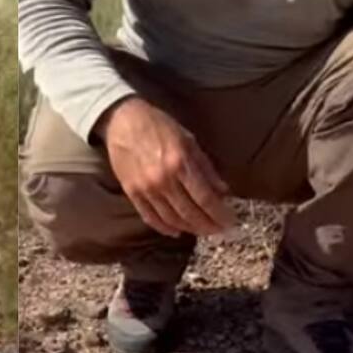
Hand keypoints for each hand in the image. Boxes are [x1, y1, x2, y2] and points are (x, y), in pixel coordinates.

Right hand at [95, 96, 236, 237]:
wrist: (122, 121)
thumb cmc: (159, 126)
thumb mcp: (189, 140)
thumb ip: (206, 167)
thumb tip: (223, 191)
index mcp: (180, 163)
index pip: (205, 198)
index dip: (220, 214)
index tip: (230, 222)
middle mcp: (163, 179)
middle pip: (190, 213)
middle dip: (208, 226)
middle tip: (219, 231)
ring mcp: (145, 188)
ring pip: (171, 219)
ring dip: (190, 229)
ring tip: (203, 231)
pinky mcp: (132, 193)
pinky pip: (150, 217)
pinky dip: (165, 228)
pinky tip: (177, 231)